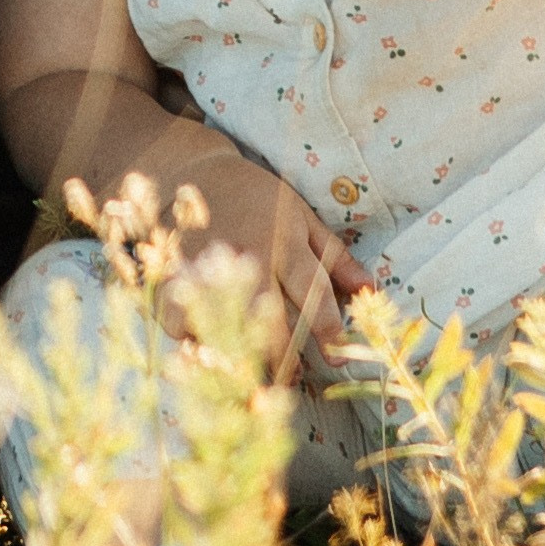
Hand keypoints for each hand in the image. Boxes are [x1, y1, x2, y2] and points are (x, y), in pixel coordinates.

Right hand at [165, 150, 369, 379]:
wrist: (191, 169)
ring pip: (223, 329)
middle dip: (283, 358)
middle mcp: (246, 257)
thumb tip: (371, 290)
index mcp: (282, 241)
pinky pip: (180, 325)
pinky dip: (192, 342)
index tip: (338, 358)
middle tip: (292, 376)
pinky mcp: (173, 278)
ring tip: (250, 370)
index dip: (329, 329)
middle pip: (268, 321)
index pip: (312, 291)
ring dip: (238, 356)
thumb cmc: (255, 195)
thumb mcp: (301, 216)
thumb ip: (335, 258)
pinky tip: (207, 346)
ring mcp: (206, 270)